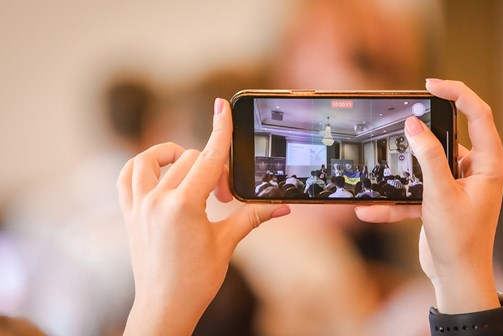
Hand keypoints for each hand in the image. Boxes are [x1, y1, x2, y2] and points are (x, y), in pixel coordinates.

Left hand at [117, 98, 289, 334]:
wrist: (165, 306)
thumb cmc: (196, 280)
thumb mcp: (227, 243)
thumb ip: (252, 216)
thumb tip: (283, 206)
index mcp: (184, 205)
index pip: (209, 157)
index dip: (219, 130)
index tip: (221, 106)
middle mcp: (157, 200)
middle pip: (190, 159)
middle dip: (213, 170)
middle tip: (224, 197)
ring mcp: (139, 206)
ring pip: (154, 160)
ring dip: (174, 158)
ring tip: (190, 172)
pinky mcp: (129, 214)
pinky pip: (127, 177)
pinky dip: (142, 167)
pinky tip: (158, 173)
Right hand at [355, 79, 502, 313]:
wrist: (456, 280)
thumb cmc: (459, 241)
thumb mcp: (440, 195)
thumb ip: (427, 158)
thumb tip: (413, 125)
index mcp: (488, 165)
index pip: (478, 115)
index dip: (458, 93)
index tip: (431, 85)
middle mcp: (476, 171)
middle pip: (451, 135)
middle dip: (424, 130)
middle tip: (402, 116)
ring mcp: (458, 185)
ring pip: (427, 165)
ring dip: (404, 171)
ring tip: (381, 167)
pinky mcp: (441, 199)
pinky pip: (416, 191)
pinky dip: (396, 200)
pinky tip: (371, 209)